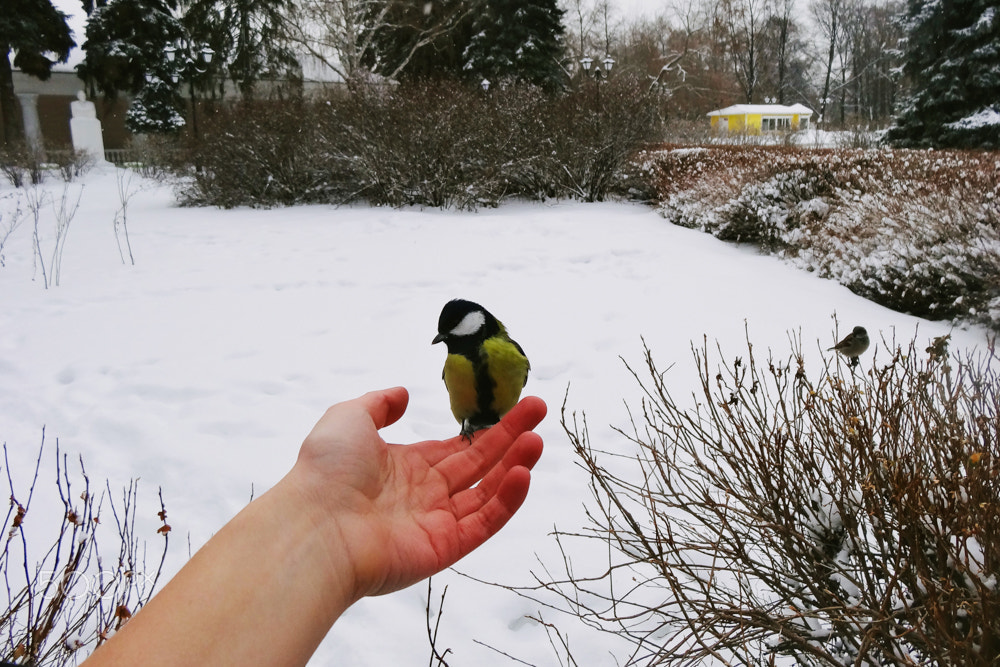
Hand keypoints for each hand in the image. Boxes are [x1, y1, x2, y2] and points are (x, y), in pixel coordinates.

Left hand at [290, 387, 545, 599]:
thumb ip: (378, 404)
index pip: (457, 447)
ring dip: (515, 465)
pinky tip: (523, 472)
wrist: (314, 525)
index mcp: (404, 466)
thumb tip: (403, 393)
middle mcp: (424, 494)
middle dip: (510, 436)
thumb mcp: (348, 418)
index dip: (486, 428)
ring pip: (487, 491)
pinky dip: (507, 500)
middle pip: (478, 463)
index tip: (514, 406)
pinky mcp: (444, 547)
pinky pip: (484, 521)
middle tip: (538, 409)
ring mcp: (435, 522)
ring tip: (538, 440)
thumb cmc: (325, 470)